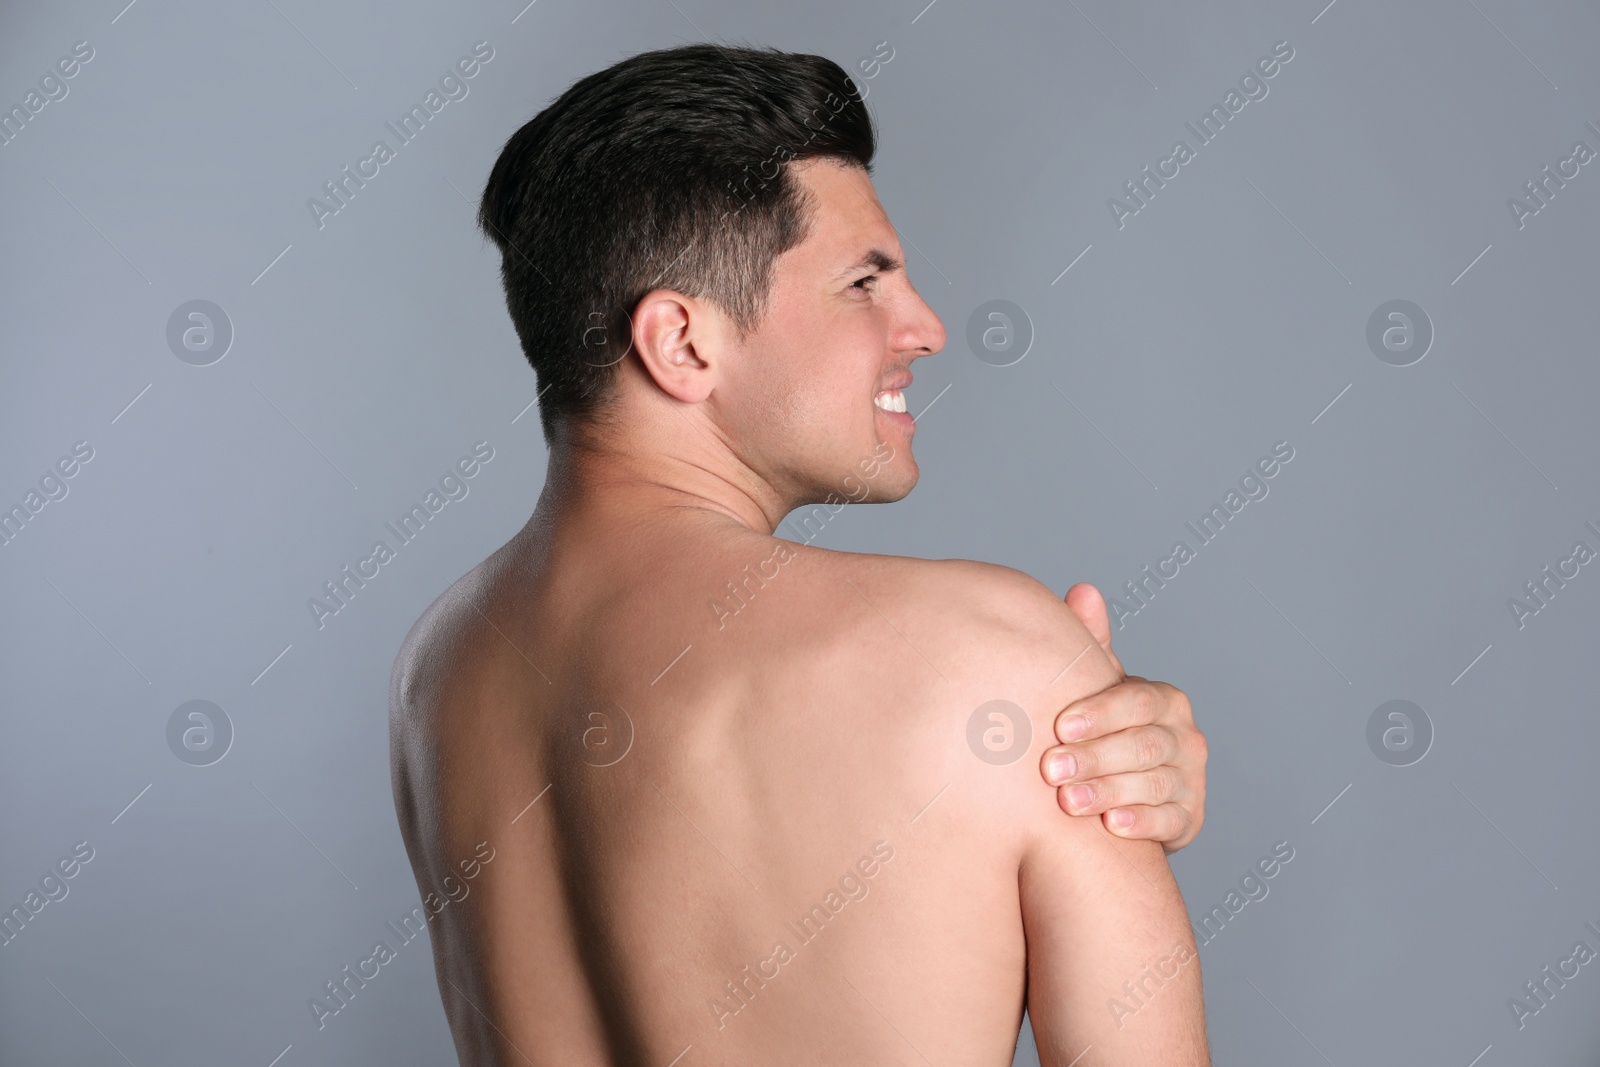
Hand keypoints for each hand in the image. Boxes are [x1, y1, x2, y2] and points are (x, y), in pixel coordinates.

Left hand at [1039, 583, 1207, 852]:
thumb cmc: (1101, 730)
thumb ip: (1093, 648)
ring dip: (1109, 791)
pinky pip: (1169, 821)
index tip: (1060, 725)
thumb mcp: (1097, 691)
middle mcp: (1186, 737)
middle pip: (1144, 744)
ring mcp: (1191, 780)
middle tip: (1050, 769)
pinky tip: (1111, 826)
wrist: (1118, 791)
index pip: (1138, 701)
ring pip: (1154, 784)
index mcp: (1163, 700)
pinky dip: (1141, 823)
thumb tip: (1083, 591)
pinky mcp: (1189, 819)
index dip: (1101, 713)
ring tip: (1068, 802)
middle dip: (1095, 756)